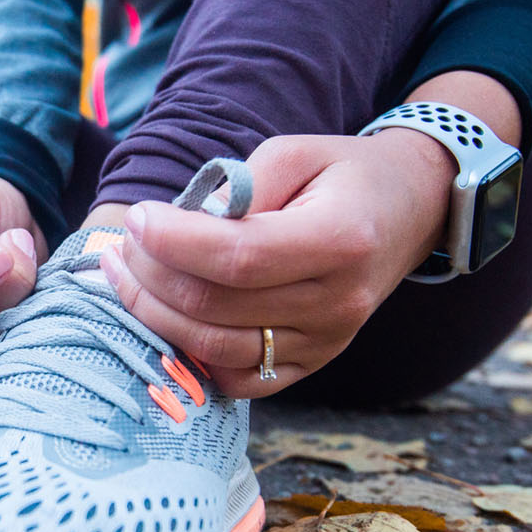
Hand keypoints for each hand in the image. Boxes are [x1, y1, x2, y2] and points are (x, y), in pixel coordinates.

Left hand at [98, 129, 456, 396]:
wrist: (409, 211)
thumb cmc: (343, 175)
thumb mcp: (294, 153)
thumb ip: (237, 188)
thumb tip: (177, 225)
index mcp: (340, 240)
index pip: (239, 257)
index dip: (175, 242)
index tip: (137, 218)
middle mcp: (338, 302)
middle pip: (217, 306)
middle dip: (151, 275)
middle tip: (123, 244)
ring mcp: (327, 342)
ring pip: (216, 348)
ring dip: (155, 314)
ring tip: (126, 275)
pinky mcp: (314, 363)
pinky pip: (239, 379)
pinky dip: (192, 354)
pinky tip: (166, 316)